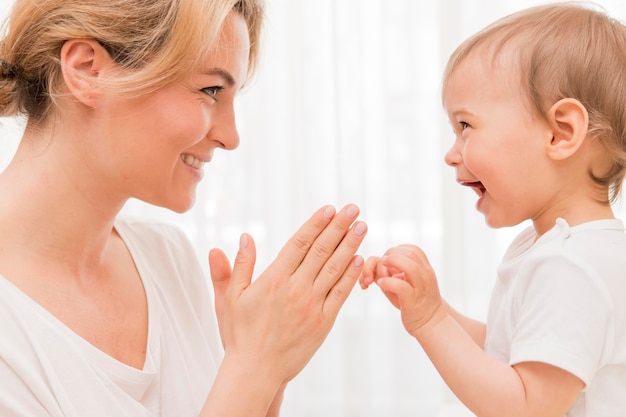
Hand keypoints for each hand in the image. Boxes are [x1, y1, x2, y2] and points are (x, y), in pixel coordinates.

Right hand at [208, 204, 366, 383]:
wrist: (254, 372)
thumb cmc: (239, 334)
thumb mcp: (230, 298)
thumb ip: (237, 267)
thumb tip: (245, 237)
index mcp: (274, 279)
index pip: (300, 243)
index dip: (316, 224)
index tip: (330, 209)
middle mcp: (295, 289)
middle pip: (322, 251)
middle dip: (339, 227)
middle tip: (353, 209)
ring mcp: (311, 306)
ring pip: (335, 269)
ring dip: (350, 246)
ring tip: (362, 227)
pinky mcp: (323, 323)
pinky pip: (340, 295)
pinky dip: (351, 276)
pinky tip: (359, 260)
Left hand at [368, 244, 445, 336]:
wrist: (431, 324)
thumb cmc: (415, 302)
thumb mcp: (409, 283)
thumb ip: (397, 271)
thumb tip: (377, 263)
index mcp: (425, 269)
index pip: (412, 249)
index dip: (396, 250)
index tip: (386, 260)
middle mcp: (425, 276)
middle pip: (409, 253)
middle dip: (390, 255)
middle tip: (381, 265)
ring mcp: (420, 287)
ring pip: (409, 266)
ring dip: (391, 263)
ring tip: (381, 270)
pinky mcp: (412, 301)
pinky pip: (401, 286)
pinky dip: (388, 282)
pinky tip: (380, 284)